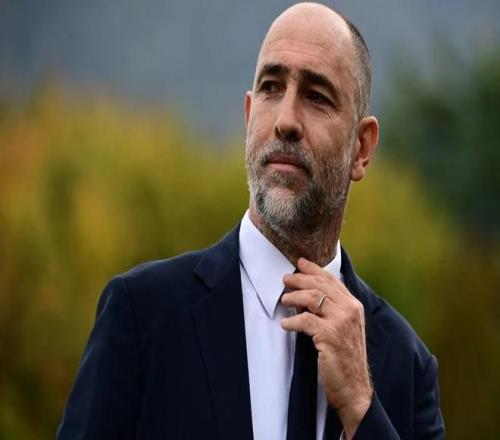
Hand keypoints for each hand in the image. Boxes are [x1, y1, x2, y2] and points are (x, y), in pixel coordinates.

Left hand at [281, 257, 372, 438]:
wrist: (355, 388)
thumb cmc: (346, 359)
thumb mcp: (345, 329)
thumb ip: (333, 311)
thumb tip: (307, 296)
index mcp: (354, 306)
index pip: (332, 280)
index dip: (315, 269)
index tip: (300, 262)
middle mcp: (350, 310)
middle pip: (321, 285)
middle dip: (300, 279)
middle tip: (285, 279)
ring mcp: (341, 322)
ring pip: (312, 298)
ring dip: (294, 297)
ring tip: (284, 300)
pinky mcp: (329, 336)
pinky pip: (305, 320)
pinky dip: (292, 321)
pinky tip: (285, 324)